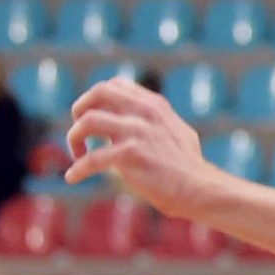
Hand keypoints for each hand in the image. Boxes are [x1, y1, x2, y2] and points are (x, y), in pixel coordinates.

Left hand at [64, 79, 219, 218]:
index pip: (115, 85)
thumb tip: (139, 123)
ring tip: (78, 155)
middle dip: (79, 109)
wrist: (201, 189)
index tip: (92, 118)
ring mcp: (138, 131)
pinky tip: (73, 178)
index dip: (95, 99)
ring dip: (74, 138)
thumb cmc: (190, 167)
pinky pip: (92, 158)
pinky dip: (78, 169)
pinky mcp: (131, 154)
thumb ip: (156, 122)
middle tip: (79, 132)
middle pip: (98, 92)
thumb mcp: (177, 132)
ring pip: (87, 121)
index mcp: (154, 105)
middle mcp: (145, 112)